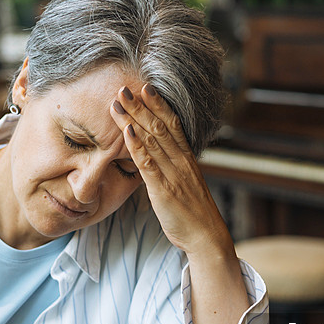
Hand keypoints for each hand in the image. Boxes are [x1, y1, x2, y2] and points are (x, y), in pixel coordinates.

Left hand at [109, 84, 233, 258]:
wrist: (206, 236)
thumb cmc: (193, 212)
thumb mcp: (184, 184)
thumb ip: (171, 168)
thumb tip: (156, 156)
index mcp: (187, 158)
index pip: (172, 124)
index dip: (158, 104)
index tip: (145, 87)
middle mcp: (181, 161)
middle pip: (160, 126)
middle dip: (140, 106)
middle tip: (123, 88)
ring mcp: (173, 174)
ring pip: (152, 140)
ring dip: (133, 119)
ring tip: (118, 103)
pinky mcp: (164, 189)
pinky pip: (149, 164)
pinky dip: (137, 146)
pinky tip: (126, 132)